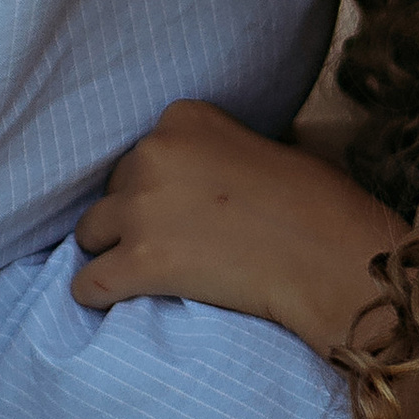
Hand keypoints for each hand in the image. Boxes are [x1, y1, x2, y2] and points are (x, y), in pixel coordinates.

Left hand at [72, 101, 405, 357]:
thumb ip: (217, 150)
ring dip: (114, 252)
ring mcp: (142, 208)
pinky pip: (87, 283)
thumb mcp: (265, 145)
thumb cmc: (318, 203)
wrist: (332, 258)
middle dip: (136, 216)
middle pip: (113, 189)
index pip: (141, 152)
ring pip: (90, 233)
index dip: (160, 185)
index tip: (187, 209)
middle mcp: (153, 153)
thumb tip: (200, 174)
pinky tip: (114, 301)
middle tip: (176, 244)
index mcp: (182, 117)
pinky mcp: (139, 262)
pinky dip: (97, 294)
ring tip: (148, 274)